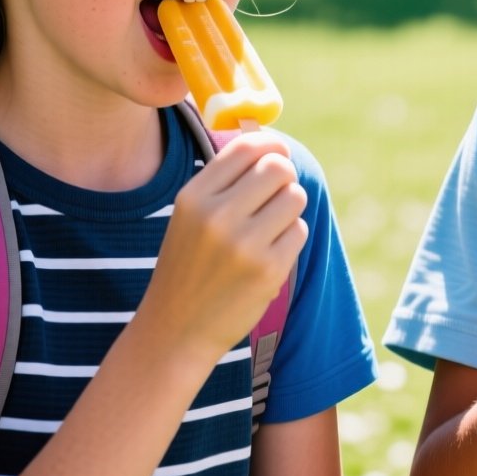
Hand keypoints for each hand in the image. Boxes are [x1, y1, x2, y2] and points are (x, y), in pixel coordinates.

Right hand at [137, 131, 308, 361]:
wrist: (177, 329)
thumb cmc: (190, 265)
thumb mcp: (192, 216)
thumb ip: (226, 181)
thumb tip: (273, 145)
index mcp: (193, 197)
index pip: (246, 147)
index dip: (271, 146)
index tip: (277, 155)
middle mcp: (216, 216)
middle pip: (278, 168)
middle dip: (284, 178)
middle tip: (275, 197)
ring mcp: (244, 244)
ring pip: (295, 197)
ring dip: (290, 209)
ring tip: (268, 229)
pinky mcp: (269, 269)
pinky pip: (299, 231)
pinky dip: (290, 239)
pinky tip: (267, 256)